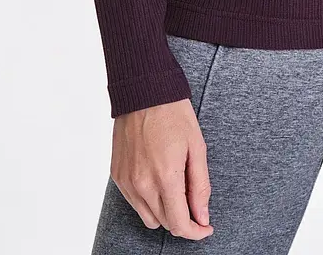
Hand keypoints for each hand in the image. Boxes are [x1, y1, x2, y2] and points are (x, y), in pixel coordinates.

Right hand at [111, 98, 213, 239]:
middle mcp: (142, 184)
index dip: (196, 231)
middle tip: (193, 199)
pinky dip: (148, 199)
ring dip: (164, 211)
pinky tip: (157, 178)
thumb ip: (200, 186)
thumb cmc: (174, 114)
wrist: (143, 91)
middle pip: (165, 223)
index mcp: (165, 177)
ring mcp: (126, 181)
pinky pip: (134, 202)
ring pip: (148, 217)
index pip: (179, 224)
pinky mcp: (117, 175)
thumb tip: (202, 217)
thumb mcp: (197, 147)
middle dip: (183, 218)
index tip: (205, 227)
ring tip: (175, 185)